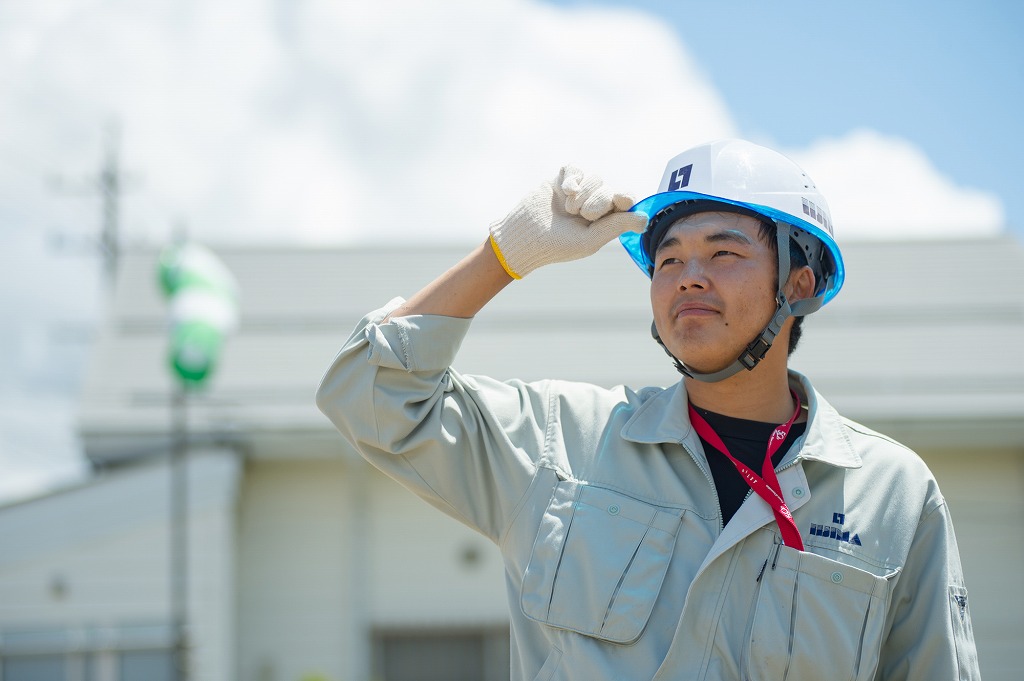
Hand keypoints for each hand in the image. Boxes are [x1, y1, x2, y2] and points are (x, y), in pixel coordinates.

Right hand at [488, 165, 647, 277]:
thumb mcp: (590, 239)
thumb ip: (616, 226)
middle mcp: (594, 202)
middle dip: (598, 201)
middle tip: (582, 215)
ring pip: (594, 177)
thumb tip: (645, 219)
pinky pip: (576, 169)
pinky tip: (566, 190)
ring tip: (569, 209)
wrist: (524, 237)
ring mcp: (578, 191)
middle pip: (608, 188)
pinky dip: (573, 179)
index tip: (621, 200)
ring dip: (583, 193)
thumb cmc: (558, 245)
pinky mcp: (561, 180)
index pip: (624, 202)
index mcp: (605, 220)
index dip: (625, 198)